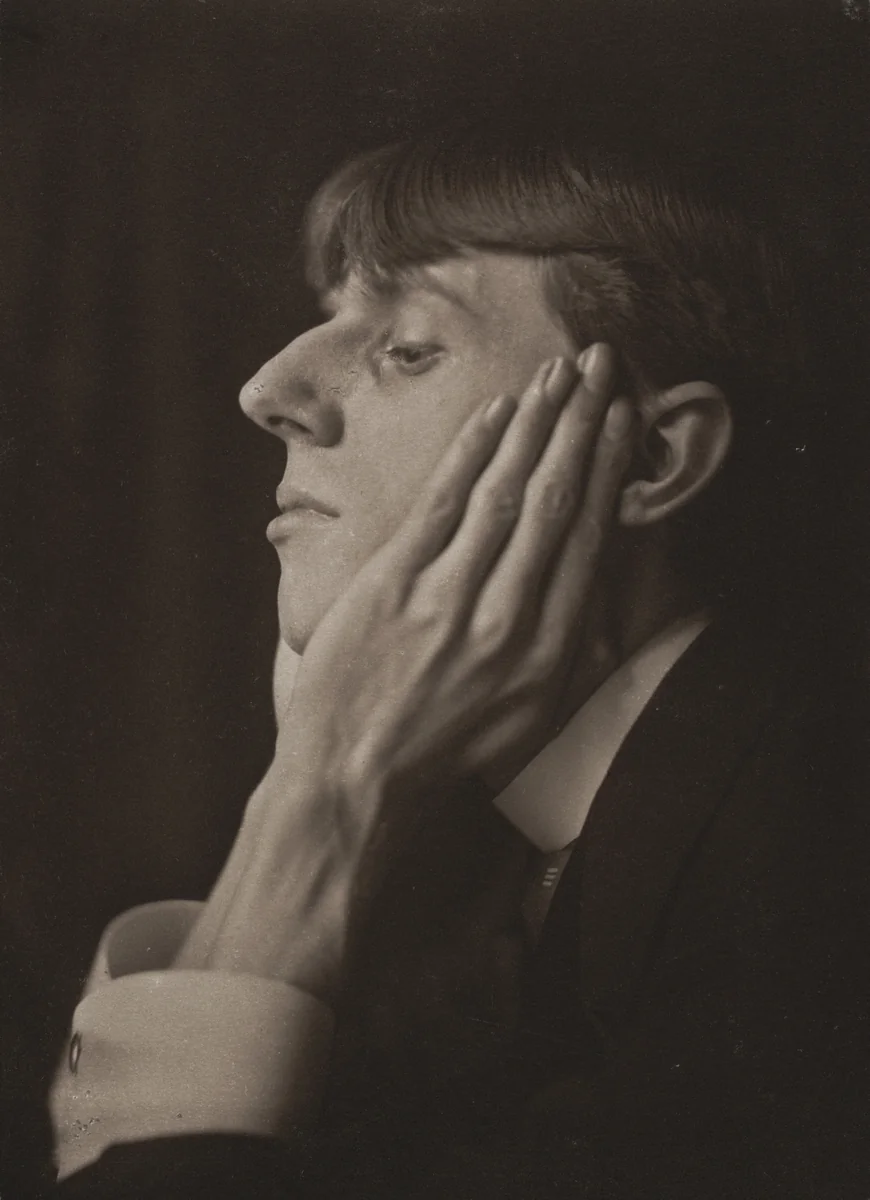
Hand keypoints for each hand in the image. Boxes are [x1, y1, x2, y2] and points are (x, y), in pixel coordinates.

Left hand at [288, 342, 631, 807]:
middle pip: (555, 500)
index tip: (621, 416)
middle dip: (579, 423)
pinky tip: (494, 410)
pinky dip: (471, 451)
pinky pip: (442, 503)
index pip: (589, 538)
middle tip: (597, 363)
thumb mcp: (530, 718)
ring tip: (555, 372)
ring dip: (533, 422)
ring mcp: (447, 600)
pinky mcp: (393, 586)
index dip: (607, 467)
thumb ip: (568, 648)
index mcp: (549, 653)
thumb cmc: (445, 754)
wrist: (356, 781)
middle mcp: (508, 621)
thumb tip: (594, 574)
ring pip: (504, 491)